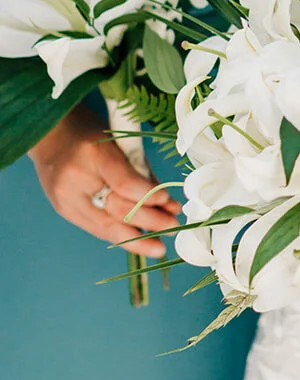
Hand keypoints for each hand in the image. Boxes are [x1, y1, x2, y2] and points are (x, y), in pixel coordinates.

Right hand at [29, 105, 179, 258]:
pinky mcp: (64, 211)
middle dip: (150, 222)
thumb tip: (166, 202)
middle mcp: (76, 179)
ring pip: (106, 227)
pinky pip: (96, 229)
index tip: (169, 201)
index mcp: (94, 153)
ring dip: (137, 239)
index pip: (124, 183)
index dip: (149, 196)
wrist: (47, 134)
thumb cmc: (89, 132)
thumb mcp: (118, 140)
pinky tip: (138, 240)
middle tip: (173, 227)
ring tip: (159, 247)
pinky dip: (119, 235)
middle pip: (117, 209)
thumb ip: (141, 171)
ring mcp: (67, 199)